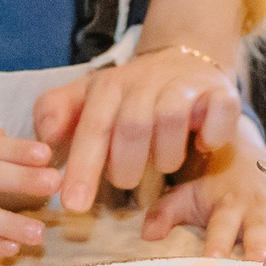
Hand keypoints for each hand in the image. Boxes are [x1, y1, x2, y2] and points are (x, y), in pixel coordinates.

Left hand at [33, 45, 240, 214]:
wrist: (181, 59)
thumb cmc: (128, 95)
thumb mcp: (86, 99)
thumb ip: (55, 112)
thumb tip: (45, 135)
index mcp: (108, 86)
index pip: (93, 128)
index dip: (82, 168)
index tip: (73, 206)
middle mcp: (146, 81)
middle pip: (132, 125)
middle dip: (125, 166)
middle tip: (125, 181)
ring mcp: (184, 85)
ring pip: (171, 117)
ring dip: (166, 154)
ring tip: (163, 164)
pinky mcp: (220, 92)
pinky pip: (220, 111)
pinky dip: (213, 134)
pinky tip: (203, 145)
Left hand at [143, 121, 265, 258]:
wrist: (244, 153)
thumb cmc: (212, 183)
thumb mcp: (187, 192)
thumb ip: (166, 212)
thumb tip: (147, 236)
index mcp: (228, 204)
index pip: (222, 227)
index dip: (219, 244)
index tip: (215, 262)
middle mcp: (258, 206)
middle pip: (261, 235)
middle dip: (261, 256)